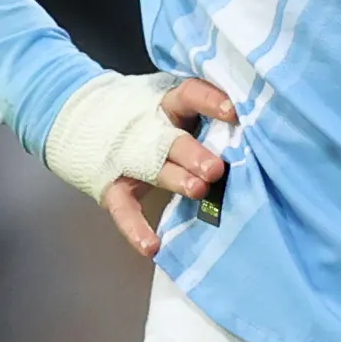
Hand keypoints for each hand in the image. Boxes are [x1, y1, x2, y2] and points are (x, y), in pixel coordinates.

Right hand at [99, 77, 235, 259]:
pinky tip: (151, 247)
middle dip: (194, 153)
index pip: (191, 94)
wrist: (83, 119)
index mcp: (169, 104)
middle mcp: (150, 128)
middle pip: (173, 138)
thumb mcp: (177, 110)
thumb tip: (258, 130)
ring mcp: (129, 157)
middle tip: (216, 168)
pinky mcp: (113, 186)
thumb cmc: (151, 117)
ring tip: (198, 191)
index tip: (233, 112)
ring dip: (176, 180)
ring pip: (154, 168)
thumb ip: (208, 120)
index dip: (210, 101)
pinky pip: (124, 209)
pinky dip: (136, 229)